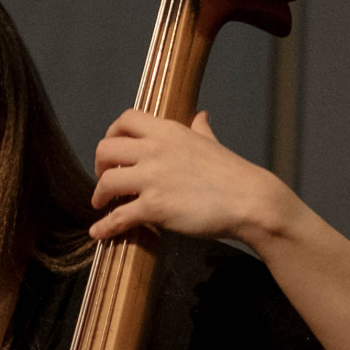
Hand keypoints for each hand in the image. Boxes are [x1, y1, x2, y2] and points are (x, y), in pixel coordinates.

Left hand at [89, 108, 302, 246]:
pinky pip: (118, 217)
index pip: (125, 120)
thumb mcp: (212, 142)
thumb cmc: (233, 173)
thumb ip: (200, 129)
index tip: (113, 151)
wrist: (250, 200)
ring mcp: (153, 179)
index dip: (112, 133)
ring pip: (106, 182)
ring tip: (102, 204)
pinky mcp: (154, 207)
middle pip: (106, 149)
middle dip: (100, 165)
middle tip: (105, 178)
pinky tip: (98, 232)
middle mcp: (155, 150)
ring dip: (99, 195)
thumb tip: (200, 116)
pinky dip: (104, 226)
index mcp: (168, 131)